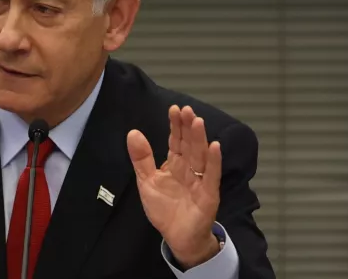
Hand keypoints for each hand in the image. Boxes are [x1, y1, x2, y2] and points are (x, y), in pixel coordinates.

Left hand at [127, 105, 222, 269]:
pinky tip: (214, 146)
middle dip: (188, 127)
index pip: (176, 140)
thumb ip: (141, 158)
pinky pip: (211, 176)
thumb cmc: (165, 210)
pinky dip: (214, 161)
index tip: (174, 109)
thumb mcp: (147, 182)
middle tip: (187, 110)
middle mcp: (190, 168)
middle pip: (190, 144)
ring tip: (198, 122)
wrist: (177, 237)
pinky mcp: (209, 194)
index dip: (176, 125)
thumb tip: (132, 133)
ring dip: (200, 139)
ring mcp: (200, 180)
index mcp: (175, 164)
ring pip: (200, 156)